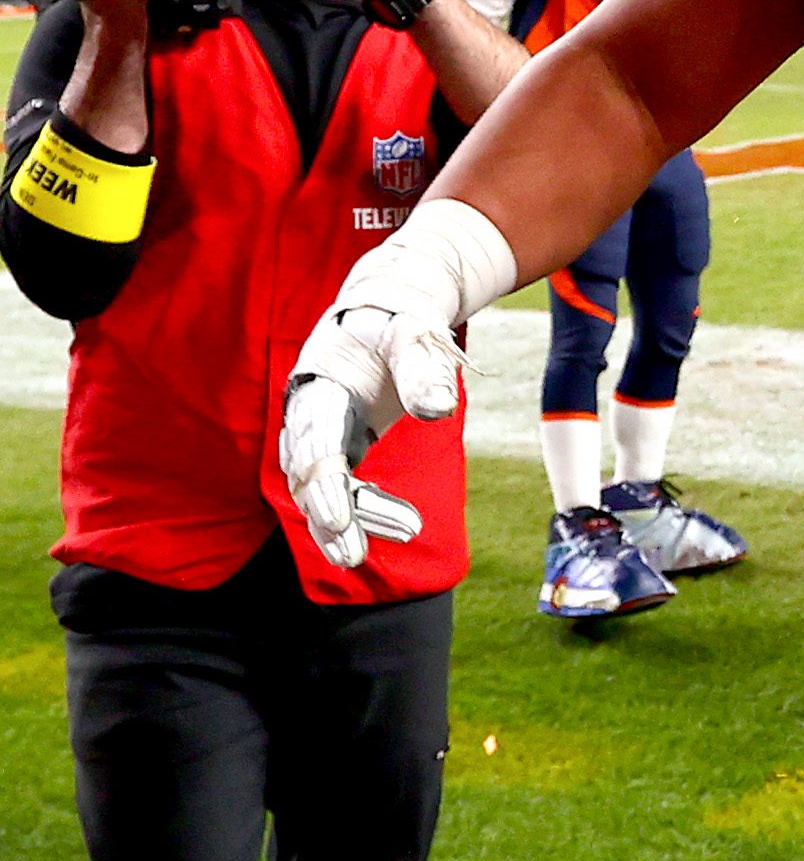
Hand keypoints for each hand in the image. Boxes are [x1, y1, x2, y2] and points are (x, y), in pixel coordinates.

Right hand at [280, 202, 517, 567]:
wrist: (392, 304)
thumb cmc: (400, 317)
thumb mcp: (414, 333)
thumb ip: (423, 368)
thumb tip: (438, 411)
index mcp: (317, 383)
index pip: (312, 442)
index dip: (322, 483)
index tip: (338, 519)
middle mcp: (310, 411)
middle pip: (308, 474)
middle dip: (327, 517)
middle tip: (351, 556)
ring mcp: (323, 429)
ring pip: (324, 486)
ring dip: (351, 519)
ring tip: (402, 534)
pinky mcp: (342, 440)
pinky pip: (344, 483)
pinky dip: (366, 507)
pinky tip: (402, 523)